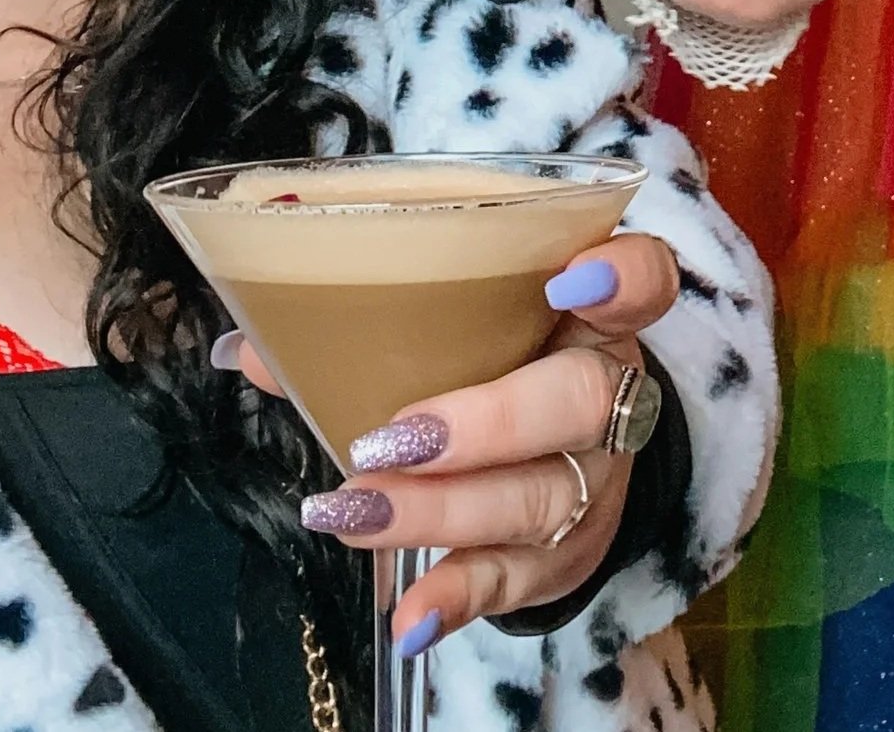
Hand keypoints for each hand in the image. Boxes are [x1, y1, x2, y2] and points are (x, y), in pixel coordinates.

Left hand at [279, 234, 679, 654]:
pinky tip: (411, 617)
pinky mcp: (562, 555)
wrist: (566, 460)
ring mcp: (593, 480)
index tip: (567, 279)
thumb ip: (372, 324)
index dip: (619, 277)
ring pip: (536, 495)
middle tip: (395, 435)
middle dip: (488, 421)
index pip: (645, 279)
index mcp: (594, 313)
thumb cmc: (502, 367)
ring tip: (353, 509)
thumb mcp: (468, 330)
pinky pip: (515, 579)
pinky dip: (459, 596)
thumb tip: (247, 343)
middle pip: (579, 400)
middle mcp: (611, 392)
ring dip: (442, 508)